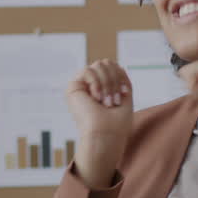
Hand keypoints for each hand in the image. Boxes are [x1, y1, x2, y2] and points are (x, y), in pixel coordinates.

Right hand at [66, 59, 133, 187]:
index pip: (113, 65)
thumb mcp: (124, 93)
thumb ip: (118, 75)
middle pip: (106, 62)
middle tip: (114, 101)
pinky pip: (88, 71)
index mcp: (103, 86)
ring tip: (106, 102)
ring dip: (107, 84)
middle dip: (114, 80)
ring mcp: (83, 85)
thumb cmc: (117, 122)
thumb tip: (108, 62)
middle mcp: (92, 84)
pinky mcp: (73, 88)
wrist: (106, 135)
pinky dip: (96, 84)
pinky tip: (95, 98)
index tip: (124, 95)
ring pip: (99, 65)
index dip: (121, 76)